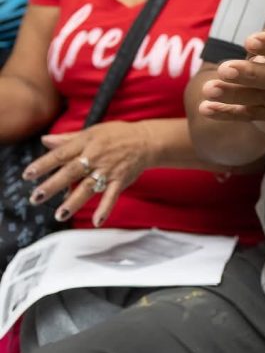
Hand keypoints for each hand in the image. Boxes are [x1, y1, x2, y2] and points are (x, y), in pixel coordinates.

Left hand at [22, 121, 154, 227]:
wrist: (147, 140)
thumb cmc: (118, 135)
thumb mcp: (92, 131)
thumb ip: (67, 139)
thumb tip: (44, 140)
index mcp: (86, 143)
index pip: (61, 154)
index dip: (44, 164)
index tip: (28, 175)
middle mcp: (96, 156)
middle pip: (71, 171)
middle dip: (53, 185)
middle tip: (36, 197)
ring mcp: (108, 169)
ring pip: (89, 186)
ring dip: (74, 201)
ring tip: (60, 214)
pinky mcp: (120, 180)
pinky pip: (112, 195)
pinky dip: (105, 208)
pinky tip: (97, 221)